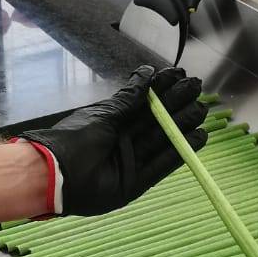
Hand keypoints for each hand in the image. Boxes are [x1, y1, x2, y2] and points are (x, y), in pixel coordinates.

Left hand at [19, 66, 206, 215]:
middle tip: (196, 89)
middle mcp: (124, 140)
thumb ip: (129, 99)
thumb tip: (146, 74)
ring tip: (201, 110)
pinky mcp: (135, 183)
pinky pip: (163, 166)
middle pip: (157, 121)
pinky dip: (180, 152)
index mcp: (114, 122)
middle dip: (177, 104)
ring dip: (182, 125)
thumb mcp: (105, 114)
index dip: (162, 89)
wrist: (56, 173)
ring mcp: (131, 161)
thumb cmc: (75, 138)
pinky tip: (197, 137)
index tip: (180, 75)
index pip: (144, 103)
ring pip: (162, 141)